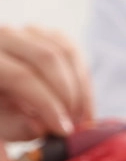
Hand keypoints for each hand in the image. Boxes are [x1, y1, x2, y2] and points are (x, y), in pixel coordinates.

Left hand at [0, 24, 90, 139]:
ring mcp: (28, 31)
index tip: (64, 129)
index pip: (21, 75)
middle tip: (75, 123)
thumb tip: (44, 126)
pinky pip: (74, 52)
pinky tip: (83, 103)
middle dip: (68, 94)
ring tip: (81, 116)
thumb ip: (20, 126)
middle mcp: (4, 36)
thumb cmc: (0, 110)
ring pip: (65, 52)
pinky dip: (83, 80)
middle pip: (46, 58)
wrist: (2, 92)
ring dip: (80, 89)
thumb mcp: (2, 124)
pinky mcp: (50, 34)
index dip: (47, 103)